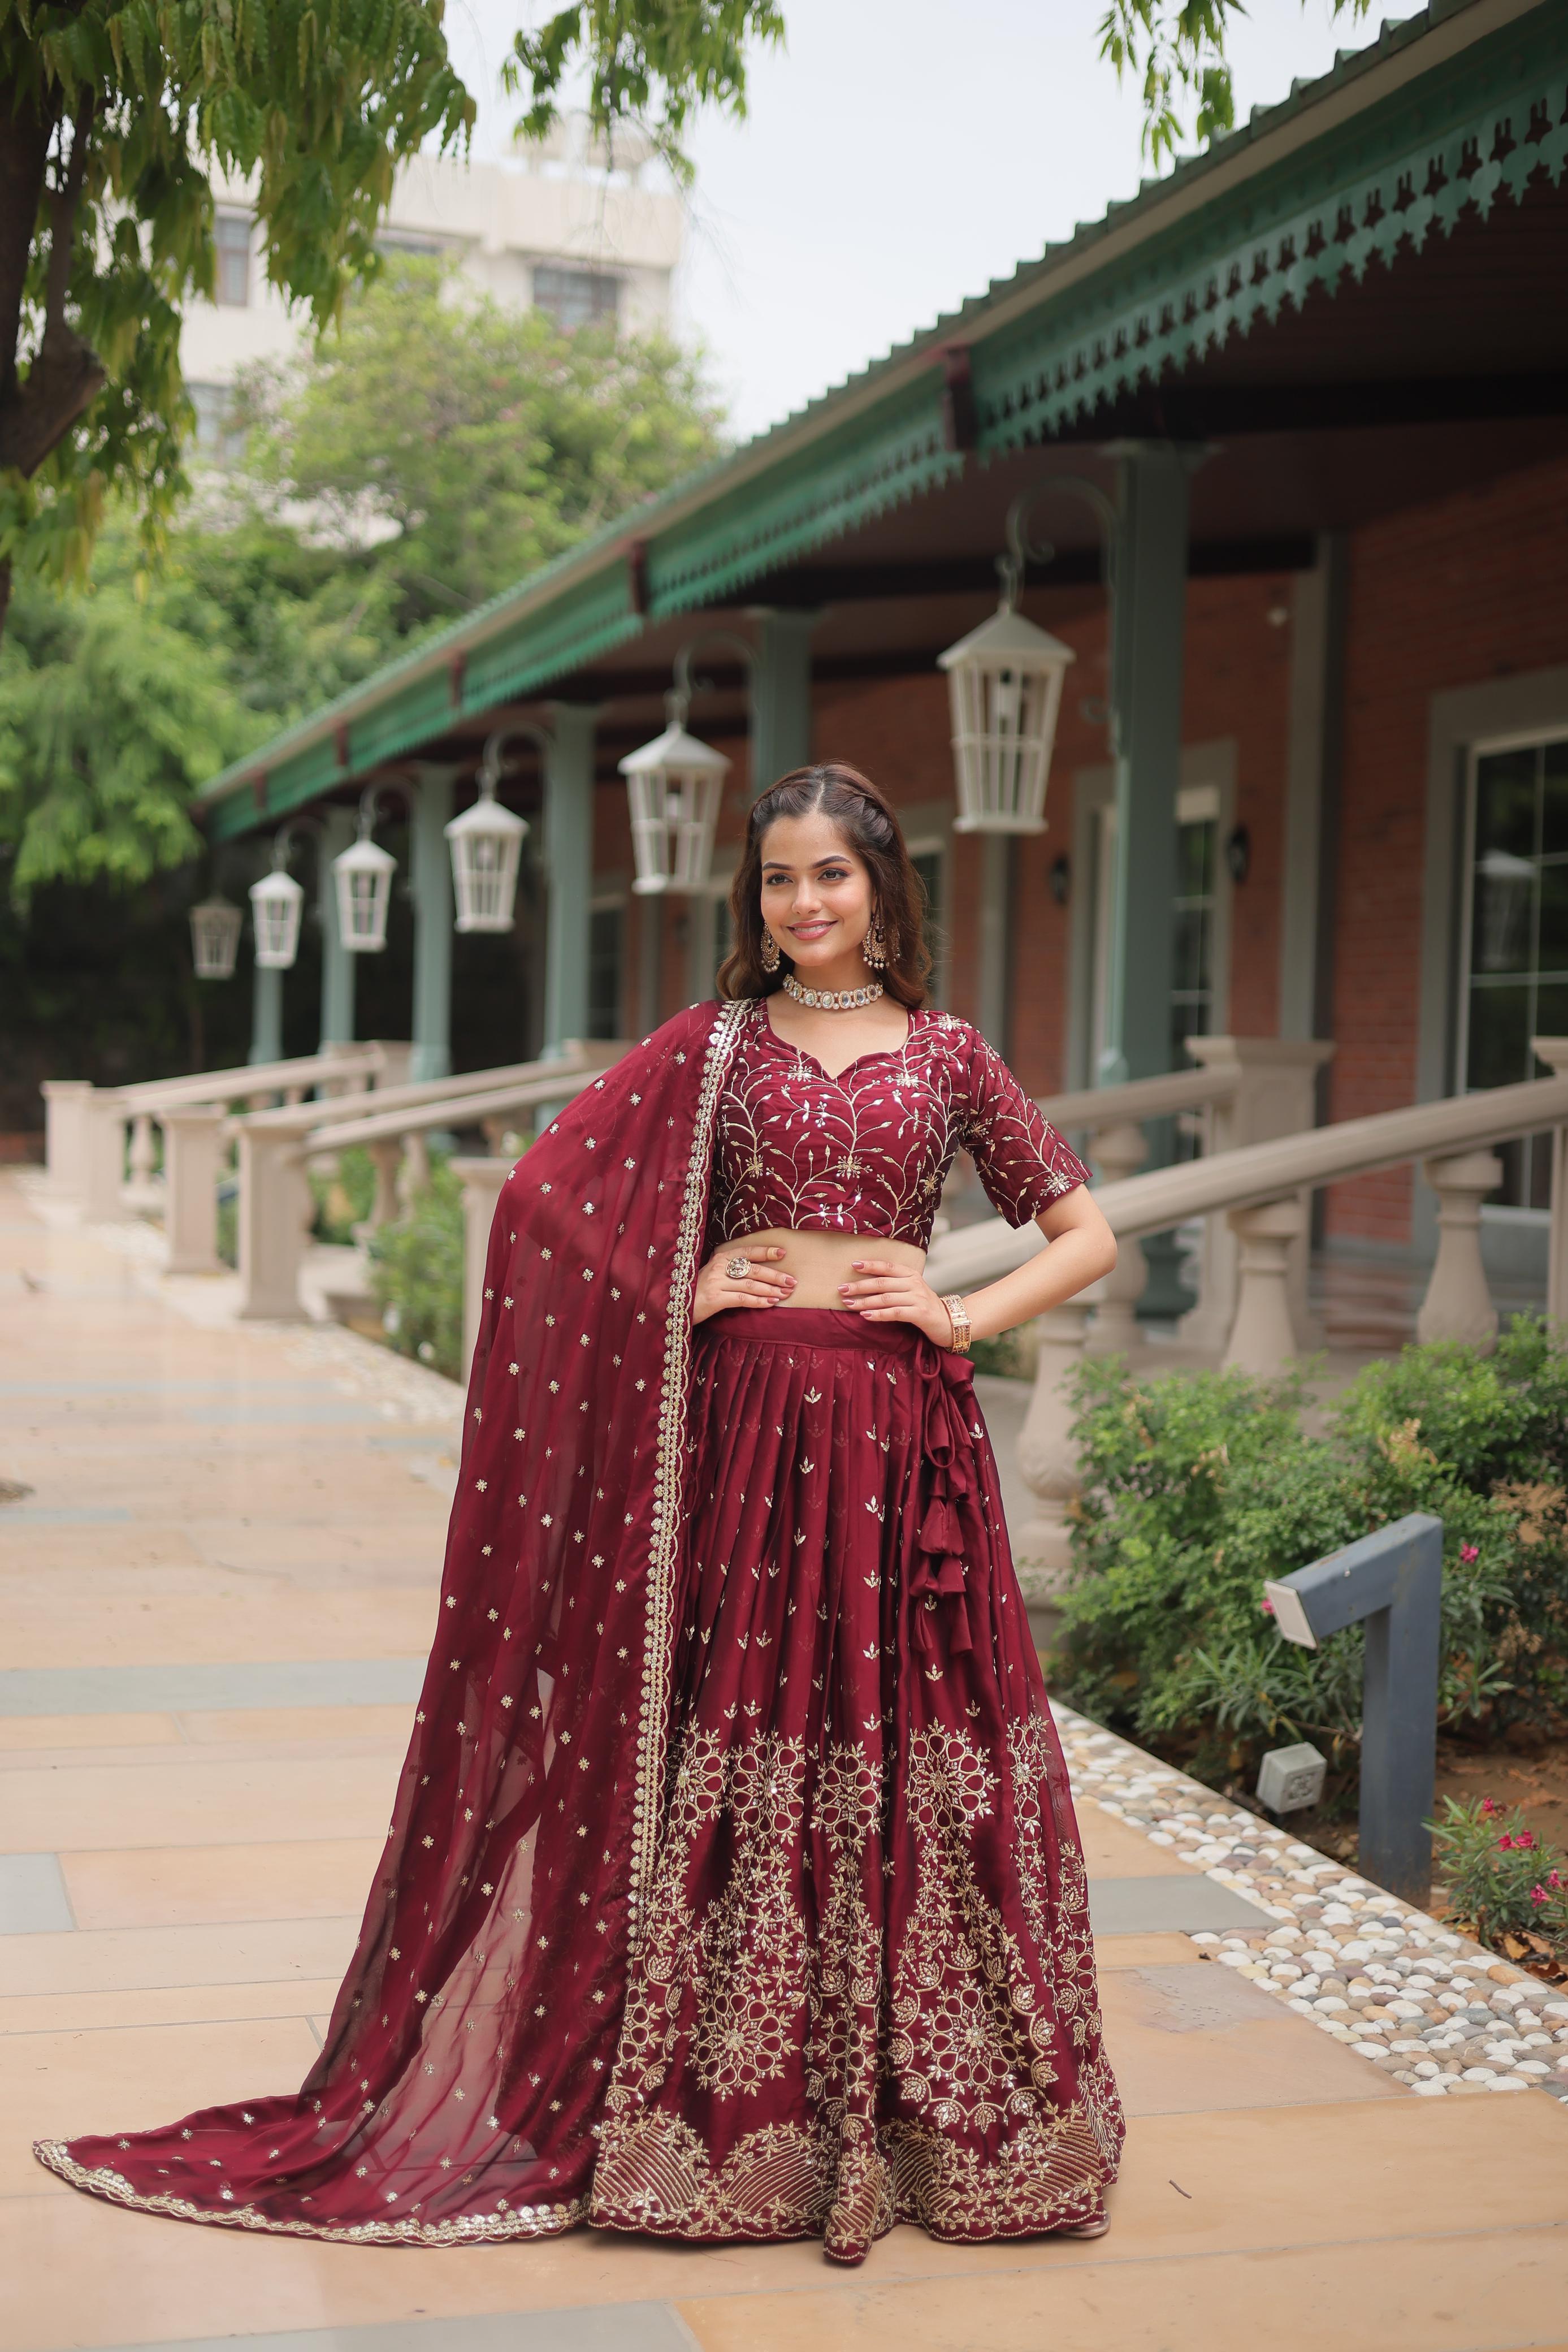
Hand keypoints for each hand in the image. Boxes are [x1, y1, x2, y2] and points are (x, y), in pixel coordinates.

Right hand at [692, 1242, 796, 1324]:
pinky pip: (742, 1299)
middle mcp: (718, 1267)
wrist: (674, 1306)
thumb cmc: (698, 1291)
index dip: (766, 1251)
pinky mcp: (715, 1298)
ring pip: (751, 1284)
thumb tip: (759, 1272)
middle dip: (775, 1275)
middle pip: (753, 1269)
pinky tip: (771, 1303)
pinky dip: (759, 1301)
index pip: (747, 1252)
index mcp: (720, 1258)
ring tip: (785, 1293)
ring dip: (771, 1289)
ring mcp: (716, 1282)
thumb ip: (731, 1270)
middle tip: (792, 1281)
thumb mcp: (713, 1275)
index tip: (783, 1252)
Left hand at [837, 1258, 953, 1344]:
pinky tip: (866, 1315)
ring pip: (886, 1298)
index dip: (870, 1265)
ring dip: (865, 1301)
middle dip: (860, 1286)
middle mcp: (914, 1284)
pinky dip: (879, 1314)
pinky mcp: (920, 1314)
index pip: (888, 1267)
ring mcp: (918, 1298)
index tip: (853, 1265)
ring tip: (849, 1304)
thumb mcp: (912, 1291)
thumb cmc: (925, 1307)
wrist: (950, 1323)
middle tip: (842, 1289)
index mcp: (911, 1275)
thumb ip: (895, 1286)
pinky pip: (895, 1313)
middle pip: (882, 1282)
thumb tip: (865, 1285)